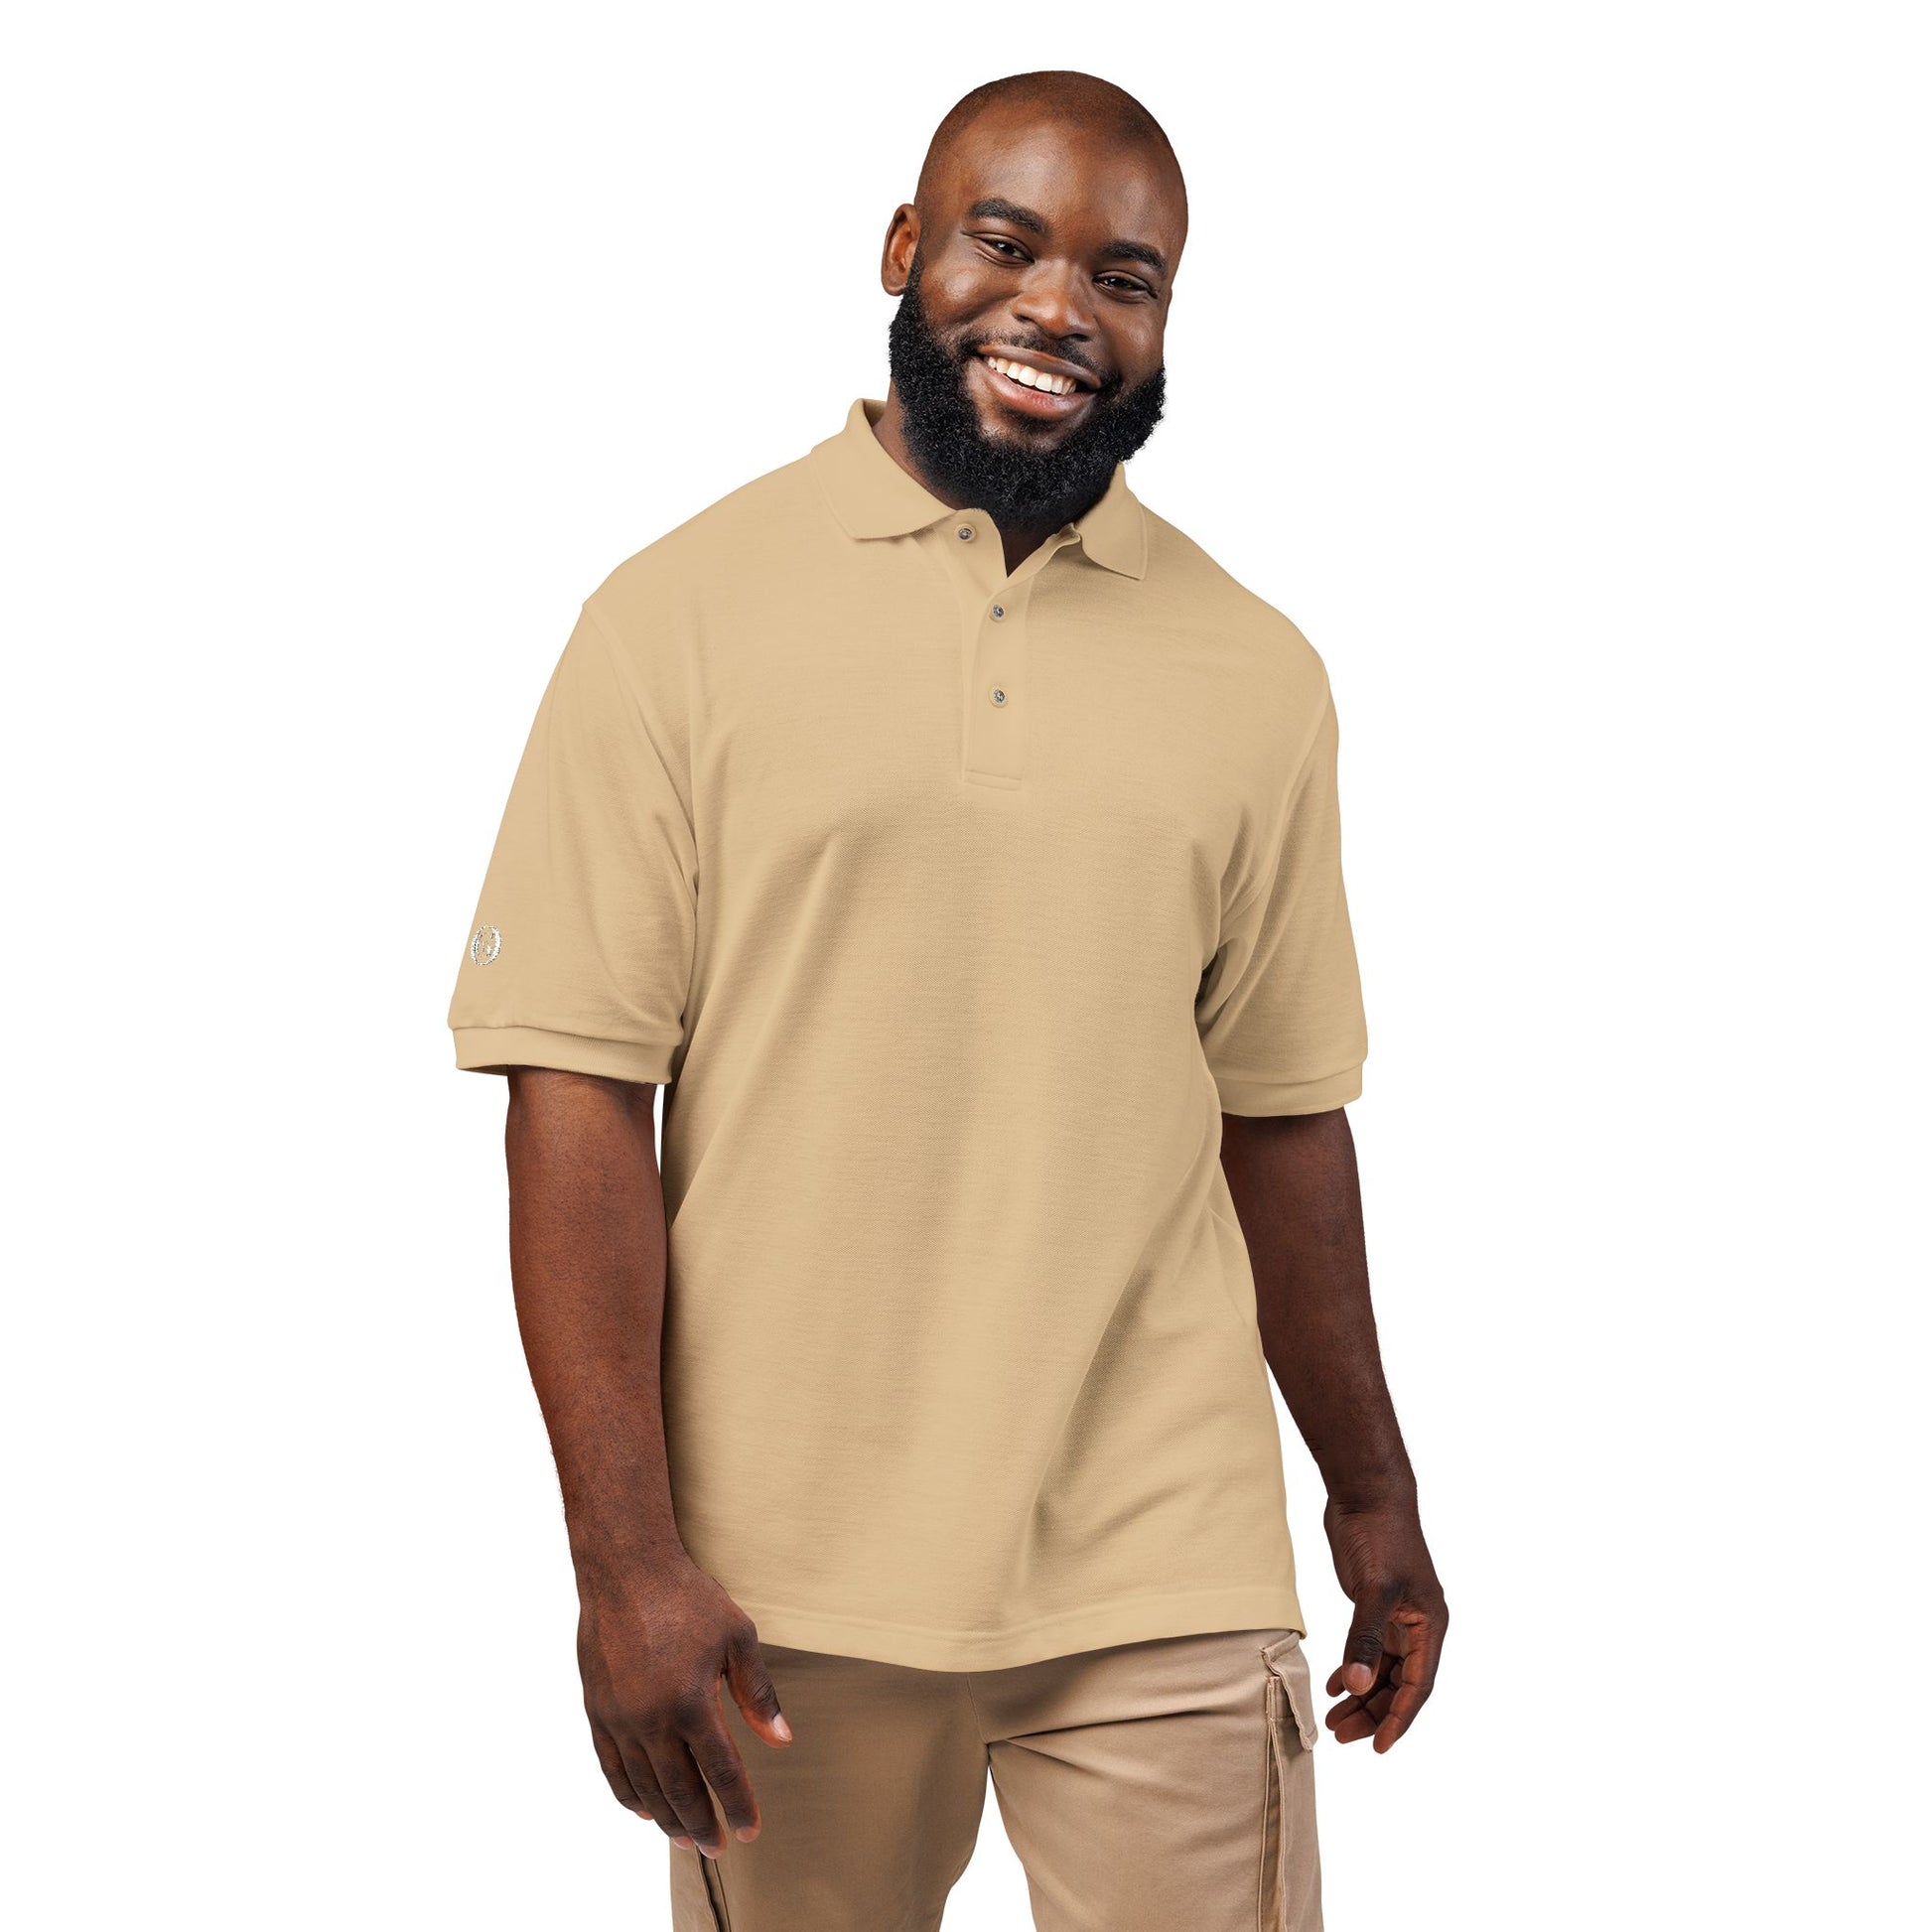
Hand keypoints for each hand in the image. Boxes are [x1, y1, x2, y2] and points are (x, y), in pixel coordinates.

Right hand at [575, 1554, 792, 1854]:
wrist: (626, 1571)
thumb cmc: (688, 1599)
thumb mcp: (738, 1637)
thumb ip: (758, 1693)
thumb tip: (781, 1740)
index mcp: (692, 1703)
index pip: (720, 1772)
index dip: (737, 1805)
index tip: (750, 1831)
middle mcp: (651, 1720)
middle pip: (680, 1790)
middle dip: (702, 1825)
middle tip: (718, 1848)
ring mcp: (620, 1719)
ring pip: (644, 1787)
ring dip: (667, 1818)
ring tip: (686, 1837)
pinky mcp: (597, 1712)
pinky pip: (612, 1768)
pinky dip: (629, 1796)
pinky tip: (645, 1809)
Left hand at [1321, 1497, 1446, 1751]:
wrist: (1365, 1493)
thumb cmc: (1378, 1535)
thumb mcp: (1372, 1588)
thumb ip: (1365, 1638)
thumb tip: (1356, 1685)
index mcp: (1430, 1625)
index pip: (1417, 1686)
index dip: (1399, 1719)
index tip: (1379, 1747)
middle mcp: (1418, 1626)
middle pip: (1399, 1685)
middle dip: (1373, 1712)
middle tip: (1341, 1736)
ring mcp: (1396, 1617)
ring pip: (1382, 1671)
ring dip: (1361, 1695)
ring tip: (1333, 1720)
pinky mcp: (1375, 1606)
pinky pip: (1369, 1651)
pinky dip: (1352, 1669)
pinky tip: (1333, 1685)